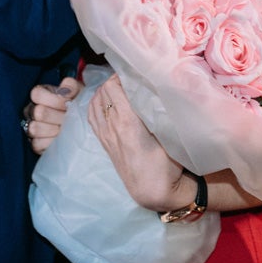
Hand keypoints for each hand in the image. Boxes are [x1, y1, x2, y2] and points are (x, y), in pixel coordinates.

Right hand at [24, 76, 80, 154]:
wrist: (84, 124)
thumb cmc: (78, 105)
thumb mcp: (79, 91)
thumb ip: (72, 85)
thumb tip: (65, 88)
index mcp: (41, 95)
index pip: (36, 94)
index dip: (54, 100)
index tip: (67, 104)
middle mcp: (33, 110)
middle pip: (38, 112)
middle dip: (58, 116)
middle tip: (68, 117)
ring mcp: (32, 127)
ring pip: (34, 128)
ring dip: (54, 129)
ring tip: (65, 128)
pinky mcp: (36, 143)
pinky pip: (37, 143)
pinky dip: (51, 142)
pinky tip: (61, 137)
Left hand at [87, 76, 188, 210]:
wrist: (152, 190)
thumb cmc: (167, 164)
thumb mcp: (169, 134)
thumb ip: (159, 111)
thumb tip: (157, 89)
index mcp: (127, 122)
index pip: (115, 87)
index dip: (123, 75)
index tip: (136, 72)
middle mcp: (112, 126)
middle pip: (104, 91)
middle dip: (115, 80)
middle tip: (130, 78)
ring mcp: (105, 135)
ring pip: (95, 102)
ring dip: (105, 91)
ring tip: (120, 88)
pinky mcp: (103, 142)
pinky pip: (92, 115)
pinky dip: (97, 103)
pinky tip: (108, 102)